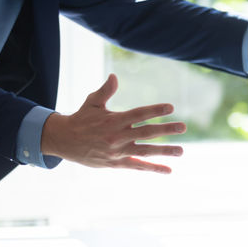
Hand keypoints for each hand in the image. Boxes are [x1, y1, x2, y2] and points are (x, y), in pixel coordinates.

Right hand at [41, 74, 184, 173]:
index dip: (154, 110)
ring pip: (145, 151)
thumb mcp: (92, 103)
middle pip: (146, 133)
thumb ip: (105, 91)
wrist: (64, 142)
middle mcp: (117, 136)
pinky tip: (169, 170)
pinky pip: (138, 167)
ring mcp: (118, 151)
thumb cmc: (81, 119)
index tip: (170, 108)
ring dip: (164, 151)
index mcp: (113, 120)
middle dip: (165, 130)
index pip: (138, 114)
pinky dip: (154, 168)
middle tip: (183, 127)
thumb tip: (114, 76)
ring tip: (181, 151)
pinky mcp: (117, 163)